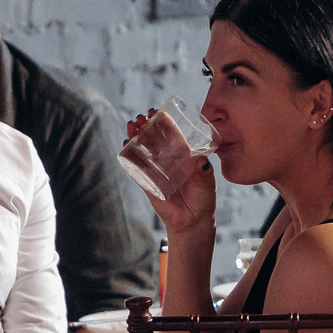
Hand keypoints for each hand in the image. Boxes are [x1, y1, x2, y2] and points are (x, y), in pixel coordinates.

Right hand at [121, 111, 217, 238]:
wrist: (193, 221)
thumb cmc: (203, 198)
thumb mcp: (207, 181)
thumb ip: (204, 171)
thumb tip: (202, 162)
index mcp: (182, 154)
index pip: (170, 133)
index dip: (163, 122)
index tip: (157, 111)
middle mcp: (167, 159)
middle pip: (153, 138)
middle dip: (146, 125)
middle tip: (142, 117)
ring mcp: (155, 170)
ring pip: (142, 149)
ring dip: (135, 136)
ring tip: (132, 125)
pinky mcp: (146, 182)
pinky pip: (135, 167)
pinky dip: (129, 156)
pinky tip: (125, 145)